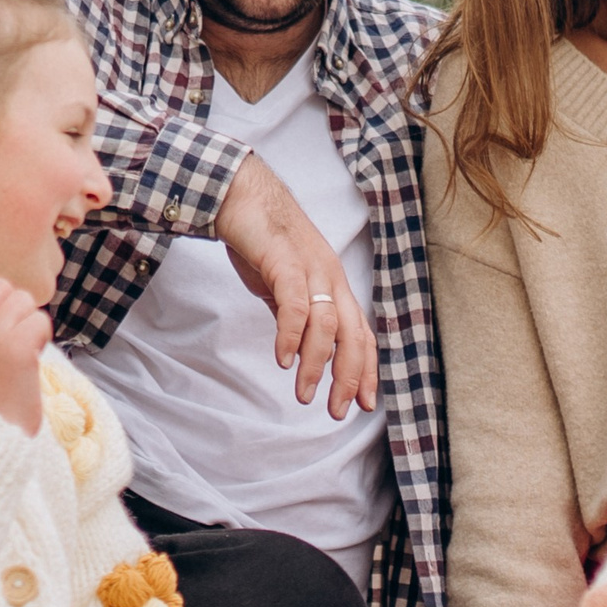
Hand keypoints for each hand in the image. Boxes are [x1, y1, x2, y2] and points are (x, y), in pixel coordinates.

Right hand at [0, 275, 49, 433]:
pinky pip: (40, 321)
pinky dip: (42, 337)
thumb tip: (3, 301)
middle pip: (0, 285)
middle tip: (14, 339)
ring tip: (23, 351)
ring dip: (29, 322)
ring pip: (23, 300)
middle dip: (13, 308)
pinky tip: (32, 359)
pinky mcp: (17, 349)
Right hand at [214, 154, 376, 418]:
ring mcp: (312, 268)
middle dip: (348, 377)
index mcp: (334, 285)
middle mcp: (331, 278)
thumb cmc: (261, 240)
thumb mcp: (284, 285)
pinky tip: (283, 359)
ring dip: (318, 364)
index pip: (361, 334)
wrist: (241, 194)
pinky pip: (295, 304)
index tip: (362, 403)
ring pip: (328, 325)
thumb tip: (297, 348)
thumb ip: (295, 314)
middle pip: (352, 335)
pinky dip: (293, 335)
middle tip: (337, 411)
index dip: (365, 370)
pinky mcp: (285, 261)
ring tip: (304, 394)